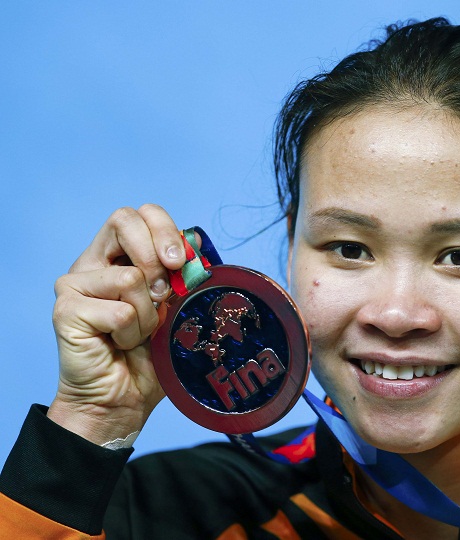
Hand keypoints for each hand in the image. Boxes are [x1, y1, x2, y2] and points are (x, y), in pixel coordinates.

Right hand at [47, 204, 185, 445]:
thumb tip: (195, 243)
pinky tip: (119, 345)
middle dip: (156, 253)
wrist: (125, 399)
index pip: (140, 214)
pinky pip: (119, 310)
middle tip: (165, 293)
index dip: (165, 229)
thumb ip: (181, 275)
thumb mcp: (176, 307)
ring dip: (147, 314)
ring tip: (137, 334)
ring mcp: (74, 285)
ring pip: (130, 277)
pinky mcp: (66, 309)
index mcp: (120, 257)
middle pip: (124, 219)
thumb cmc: (152, 355)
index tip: (182, 262)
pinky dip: (132, 333)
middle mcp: (93, 263)